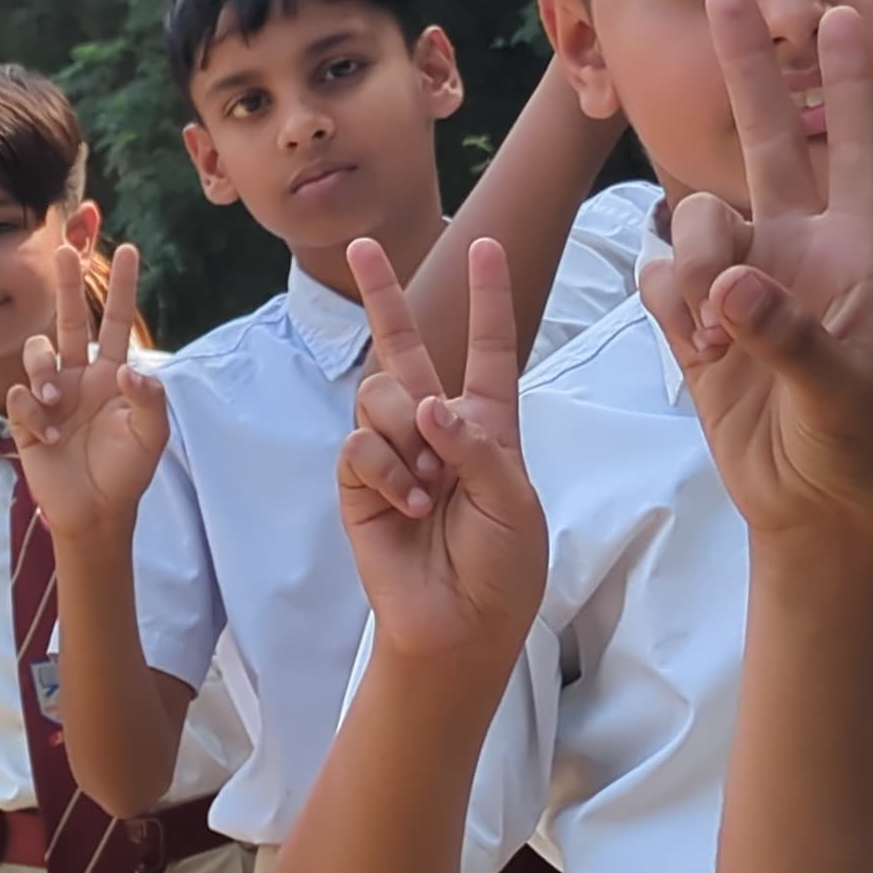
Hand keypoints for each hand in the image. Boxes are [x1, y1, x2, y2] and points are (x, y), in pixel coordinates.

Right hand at [6, 242, 172, 539]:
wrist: (93, 511)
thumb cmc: (126, 472)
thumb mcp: (151, 437)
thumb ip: (148, 400)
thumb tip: (129, 370)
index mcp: (112, 375)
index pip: (117, 322)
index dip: (122, 288)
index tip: (127, 251)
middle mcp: (80, 377)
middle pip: (71, 320)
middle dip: (67, 285)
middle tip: (64, 250)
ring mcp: (51, 395)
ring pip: (37, 354)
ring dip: (43, 370)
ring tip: (53, 403)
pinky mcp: (27, 417)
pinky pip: (20, 396)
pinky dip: (33, 412)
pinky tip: (49, 436)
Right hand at [341, 235, 547, 661]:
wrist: (460, 627)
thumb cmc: (502, 568)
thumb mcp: (513, 499)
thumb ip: (475, 444)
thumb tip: (425, 404)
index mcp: (487, 426)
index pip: (488, 350)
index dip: (488, 299)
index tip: (484, 246)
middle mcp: (435, 431)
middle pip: (404, 348)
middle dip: (383, 295)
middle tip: (361, 245)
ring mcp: (393, 456)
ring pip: (379, 396)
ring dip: (405, 433)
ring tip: (429, 487)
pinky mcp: (359, 486)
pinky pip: (359, 447)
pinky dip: (387, 471)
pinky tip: (410, 505)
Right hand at [640, 0, 872, 544]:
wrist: (815, 504)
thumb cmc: (858, 442)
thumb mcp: (841, 390)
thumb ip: (784, 332)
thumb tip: (728, 286)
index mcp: (856, 248)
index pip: (856, 145)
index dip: (849, 82)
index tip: (838, 16)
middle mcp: (798, 248)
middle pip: (768, 139)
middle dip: (745, 71)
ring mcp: (745, 281)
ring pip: (695, 221)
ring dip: (693, 266)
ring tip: (715, 335)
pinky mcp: (696, 321)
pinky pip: (658, 278)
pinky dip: (667, 304)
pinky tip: (696, 348)